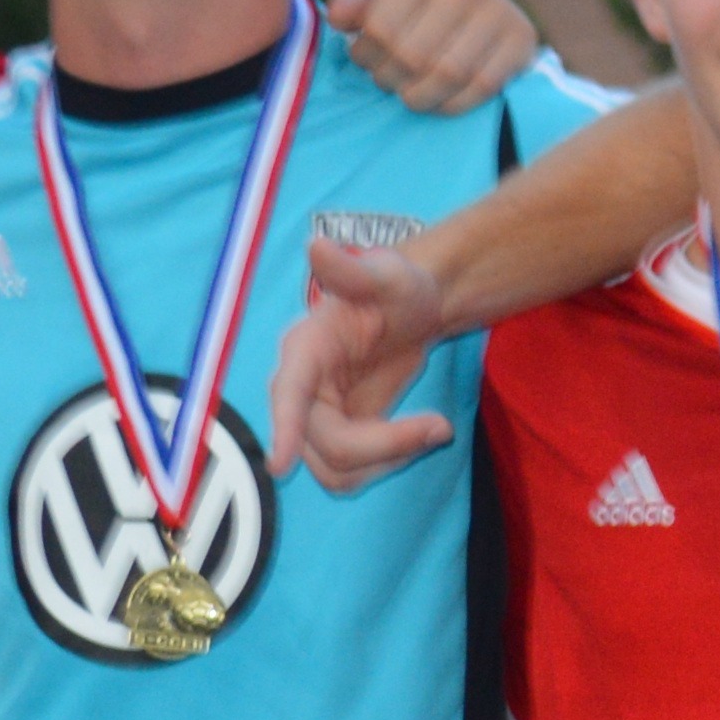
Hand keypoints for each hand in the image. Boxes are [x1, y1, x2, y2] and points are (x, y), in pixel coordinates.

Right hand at [270, 225, 466, 489]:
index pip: (288, 394)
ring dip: (389, 459)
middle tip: (441, 426)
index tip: (278, 467)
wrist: (411, 311)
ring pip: (337, 469)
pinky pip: (353, 472)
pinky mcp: (337, 435)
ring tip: (432, 428)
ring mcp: (315, 417)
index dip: (283, 428)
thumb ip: (353, 270)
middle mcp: (302, 389)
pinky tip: (418, 435)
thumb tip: (318, 246)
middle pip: (327, 444)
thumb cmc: (397, 288)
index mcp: (305, 350)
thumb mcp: (386, 275)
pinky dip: (389, 462)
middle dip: (386, 444)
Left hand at [321, 0, 543, 118]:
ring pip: (449, 74)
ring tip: (407, 94)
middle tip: (384, 79)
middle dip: (390, 77)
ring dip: (419, 96)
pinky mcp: (523, 38)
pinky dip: (454, 103)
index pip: (381, 28)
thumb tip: (340, 19)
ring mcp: (500, 10)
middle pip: (414, 55)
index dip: (365, 54)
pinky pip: (483, 86)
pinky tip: (438, 100)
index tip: (362, 57)